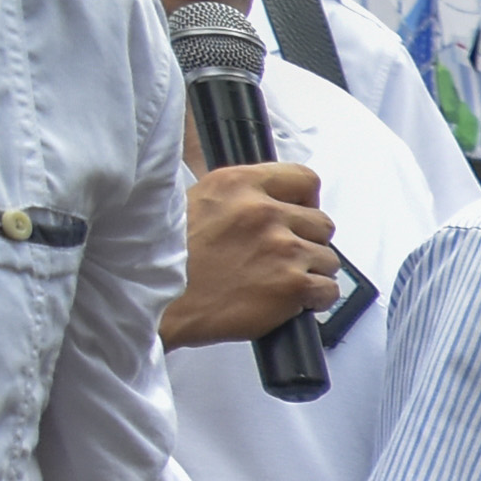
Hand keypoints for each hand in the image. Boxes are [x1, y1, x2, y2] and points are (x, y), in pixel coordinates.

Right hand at [162, 163, 338, 348]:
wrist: (152, 299)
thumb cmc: (169, 258)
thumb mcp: (196, 201)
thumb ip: (238, 198)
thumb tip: (270, 200)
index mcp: (239, 184)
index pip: (303, 179)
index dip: (306, 202)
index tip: (299, 216)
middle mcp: (263, 212)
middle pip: (321, 223)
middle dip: (308, 241)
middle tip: (284, 257)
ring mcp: (281, 248)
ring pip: (328, 259)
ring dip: (311, 272)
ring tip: (279, 281)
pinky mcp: (291, 285)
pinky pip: (328, 290)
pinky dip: (315, 299)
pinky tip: (291, 301)